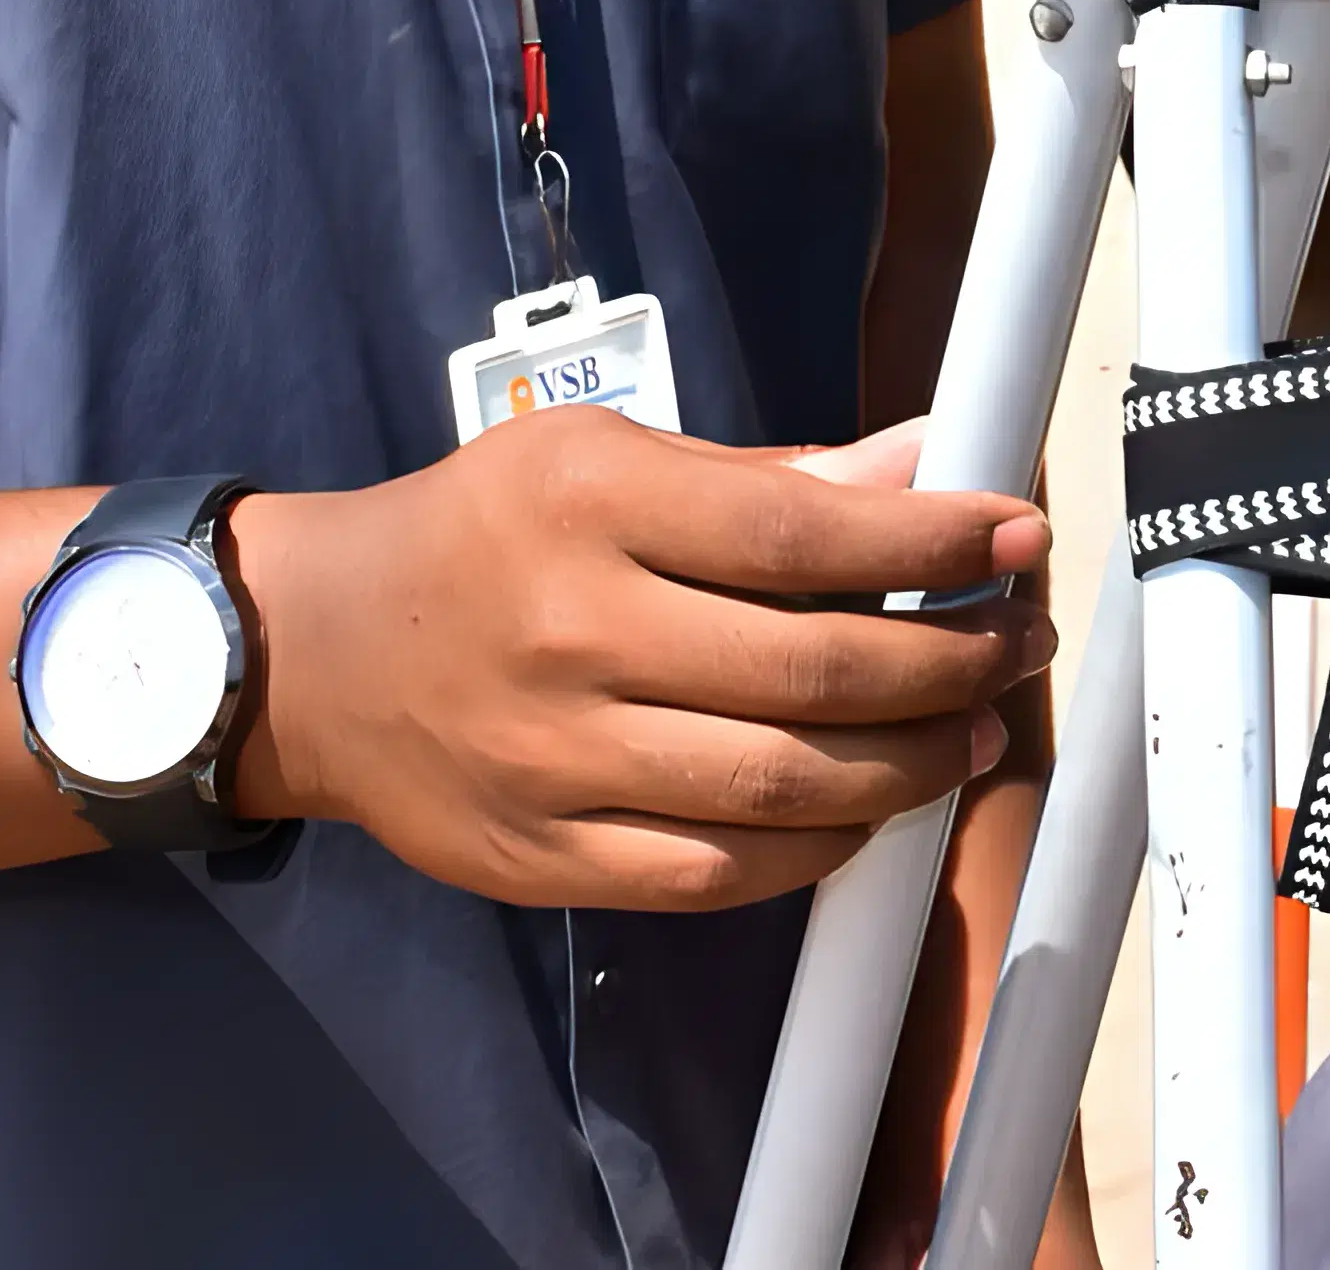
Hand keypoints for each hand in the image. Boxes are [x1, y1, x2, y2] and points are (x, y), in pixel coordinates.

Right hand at [224, 413, 1047, 910]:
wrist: (312, 654)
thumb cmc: (480, 535)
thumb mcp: (602, 457)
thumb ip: (766, 475)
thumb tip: (922, 463)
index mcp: (595, 508)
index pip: (803, 534)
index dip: (935, 541)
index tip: (1017, 532)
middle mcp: (577, 634)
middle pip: (812, 671)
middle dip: (951, 660)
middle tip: (1016, 640)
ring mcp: (558, 760)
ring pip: (782, 787)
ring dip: (910, 767)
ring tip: (969, 730)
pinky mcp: (547, 858)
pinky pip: (718, 872)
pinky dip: (817, 848)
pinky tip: (868, 810)